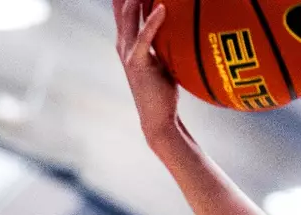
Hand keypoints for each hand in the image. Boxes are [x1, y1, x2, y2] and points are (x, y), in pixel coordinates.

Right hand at [113, 0, 184, 149]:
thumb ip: (164, 42)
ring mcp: (128, 52)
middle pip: (121, 6)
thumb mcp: (163, 60)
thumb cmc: (164, 90)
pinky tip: (163, 8)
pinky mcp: (138, 62)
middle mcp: (123, 43)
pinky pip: (145, 37)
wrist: (157, 118)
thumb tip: (179, 26)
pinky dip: (153, 21)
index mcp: (127, 41)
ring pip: (128, 16)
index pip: (123, 9)